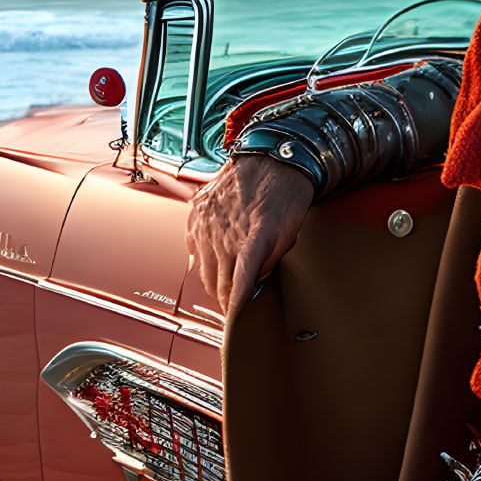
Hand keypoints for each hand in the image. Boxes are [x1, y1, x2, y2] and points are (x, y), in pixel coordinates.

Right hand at [187, 155, 316, 319]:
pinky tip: (208, 261)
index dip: (235, 308)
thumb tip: (255, 283)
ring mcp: (207, 222)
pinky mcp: (197, 212)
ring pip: (202, 268)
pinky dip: (198, 258)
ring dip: (212, 281)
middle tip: (232, 307)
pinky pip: (191, 245)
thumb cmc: (285, 195)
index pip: (238, 285)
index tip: (234, 323)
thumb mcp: (289, 232)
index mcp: (251, 240)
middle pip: (217, 282)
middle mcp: (224, 233)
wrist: (273, 158)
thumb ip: (270, 261)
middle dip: (225, 299)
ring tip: (222, 289)